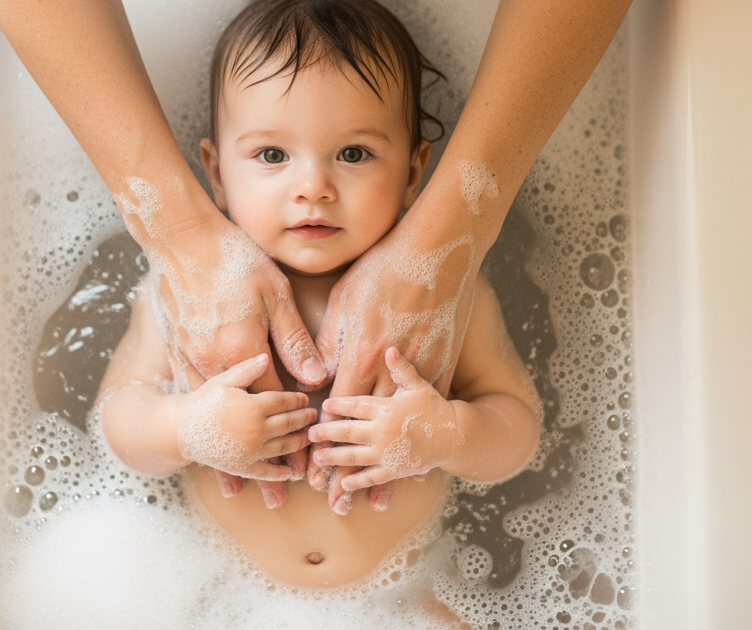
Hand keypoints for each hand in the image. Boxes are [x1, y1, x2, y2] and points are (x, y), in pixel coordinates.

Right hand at [120, 185, 326, 498]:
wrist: (181, 241)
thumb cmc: (235, 261)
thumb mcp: (274, 293)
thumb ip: (293, 338)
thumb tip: (315, 378)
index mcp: (245, 348)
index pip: (276, 402)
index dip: (294, 435)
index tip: (308, 465)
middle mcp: (216, 362)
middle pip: (245, 420)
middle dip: (264, 459)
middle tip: (281, 495)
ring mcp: (191, 359)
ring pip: (216, 418)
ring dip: (229, 454)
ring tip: (240, 490)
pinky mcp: (176, 351)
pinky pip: (191, 398)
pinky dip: (203, 426)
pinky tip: (207, 446)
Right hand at [176, 354, 315, 494]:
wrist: (181, 429)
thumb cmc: (204, 400)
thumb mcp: (225, 380)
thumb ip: (247, 369)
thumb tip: (266, 357)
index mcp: (254, 406)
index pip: (284, 402)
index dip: (297, 400)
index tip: (305, 399)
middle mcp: (256, 430)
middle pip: (288, 424)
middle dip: (303, 419)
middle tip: (313, 416)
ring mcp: (250, 452)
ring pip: (283, 447)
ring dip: (299, 442)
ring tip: (307, 437)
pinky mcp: (242, 468)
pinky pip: (266, 472)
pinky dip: (281, 473)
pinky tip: (291, 472)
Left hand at [308, 349, 456, 510]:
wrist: (453, 435)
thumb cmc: (433, 406)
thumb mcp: (417, 384)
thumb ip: (401, 368)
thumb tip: (390, 348)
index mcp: (386, 408)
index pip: (355, 406)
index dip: (338, 406)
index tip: (323, 406)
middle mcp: (383, 431)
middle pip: (348, 432)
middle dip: (327, 433)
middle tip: (309, 434)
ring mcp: (387, 452)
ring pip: (354, 456)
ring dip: (334, 458)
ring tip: (318, 459)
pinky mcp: (394, 470)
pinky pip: (371, 477)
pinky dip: (357, 482)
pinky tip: (343, 485)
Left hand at [314, 199, 480, 509]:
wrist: (437, 250)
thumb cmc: (383, 269)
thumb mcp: (344, 300)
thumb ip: (329, 341)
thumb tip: (315, 376)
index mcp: (359, 350)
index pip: (335, 410)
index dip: (321, 444)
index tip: (309, 471)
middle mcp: (387, 366)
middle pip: (364, 428)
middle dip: (346, 465)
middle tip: (330, 498)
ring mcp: (419, 366)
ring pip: (396, 428)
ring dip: (382, 467)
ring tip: (370, 500)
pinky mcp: (442, 362)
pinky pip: (426, 412)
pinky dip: (418, 441)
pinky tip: (414, 469)